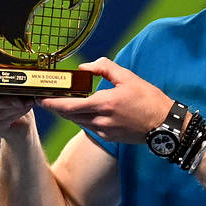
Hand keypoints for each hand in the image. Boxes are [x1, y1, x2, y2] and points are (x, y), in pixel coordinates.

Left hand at [39, 57, 171, 144]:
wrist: (165, 125)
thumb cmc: (148, 100)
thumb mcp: (128, 77)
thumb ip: (104, 68)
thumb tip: (85, 67)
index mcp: (104, 104)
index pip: (69, 106)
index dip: (52, 104)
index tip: (40, 99)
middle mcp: (100, 120)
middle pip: (69, 115)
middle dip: (57, 107)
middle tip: (48, 98)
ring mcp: (104, 131)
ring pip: (78, 122)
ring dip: (69, 113)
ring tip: (63, 102)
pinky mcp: (108, 138)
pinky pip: (89, 127)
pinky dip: (82, 118)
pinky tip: (83, 111)